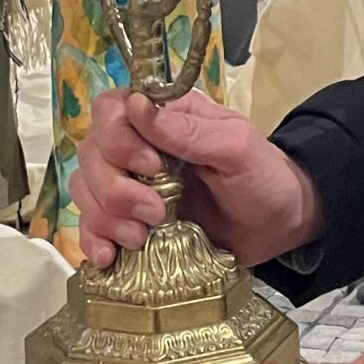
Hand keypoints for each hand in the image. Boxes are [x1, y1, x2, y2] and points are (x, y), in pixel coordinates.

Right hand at [75, 90, 320, 270]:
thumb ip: (189, 130)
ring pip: (85, 189)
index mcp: (162, 117)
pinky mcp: (127, 222)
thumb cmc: (262, 177)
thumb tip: (138, 106)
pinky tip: (109, 257)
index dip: (119, 139)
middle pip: (92, 154)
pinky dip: (93, 240)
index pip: (111, 111)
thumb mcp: (236, 147)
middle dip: (116, 188)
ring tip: (141, 238)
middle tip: (155, 213)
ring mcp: (128, 186)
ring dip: (106, 216)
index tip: (151, 167)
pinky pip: (91, 226)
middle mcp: (136, 146)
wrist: (278, 226)